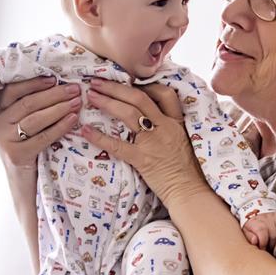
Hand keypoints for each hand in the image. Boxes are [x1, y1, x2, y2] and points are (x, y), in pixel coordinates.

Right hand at [0, 77, 81, 169]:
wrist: (20, 178)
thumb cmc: (26, 145)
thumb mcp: (23, 123)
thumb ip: (31, 106)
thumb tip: (57, 84)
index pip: (13, 90)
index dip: (34, 83)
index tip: (55, 78)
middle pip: (28, 103)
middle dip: (54, 94)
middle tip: (75, 89)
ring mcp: (6, 139)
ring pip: (36, 119)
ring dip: (59, 108)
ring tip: (77, 102)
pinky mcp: (17, 154)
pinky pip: (43, 137)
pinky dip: (60, 127)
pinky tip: (73, 119)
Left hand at [80, 79, 205, 208]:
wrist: (190, 192)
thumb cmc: (187, 171)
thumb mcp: (185, 141)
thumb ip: (170, 127)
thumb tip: (150, 118)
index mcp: (176, 122)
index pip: (164, 93)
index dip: (144, 85)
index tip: (129, 83)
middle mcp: (165, 127)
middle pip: (139, 98)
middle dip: (116, 88)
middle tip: (97, 82)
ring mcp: (153, 142)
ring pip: (128, 113)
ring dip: (107, 102)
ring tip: (91, 96)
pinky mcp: (142, 159)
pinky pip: (118, 145)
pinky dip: (99, 137)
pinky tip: (85, 130)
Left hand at [242, 210, 275, 251]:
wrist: (253, 211)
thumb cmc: (249, 225)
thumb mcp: (244, 231)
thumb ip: (249, 236)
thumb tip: (255, 241)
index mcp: (255, 221)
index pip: (262, 231)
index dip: (263, 243)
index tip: (262, 249)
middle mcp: (266, 217)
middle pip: (274, 235)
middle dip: (272, 246)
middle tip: (269, 250)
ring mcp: (275, 217)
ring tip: (275, 246)